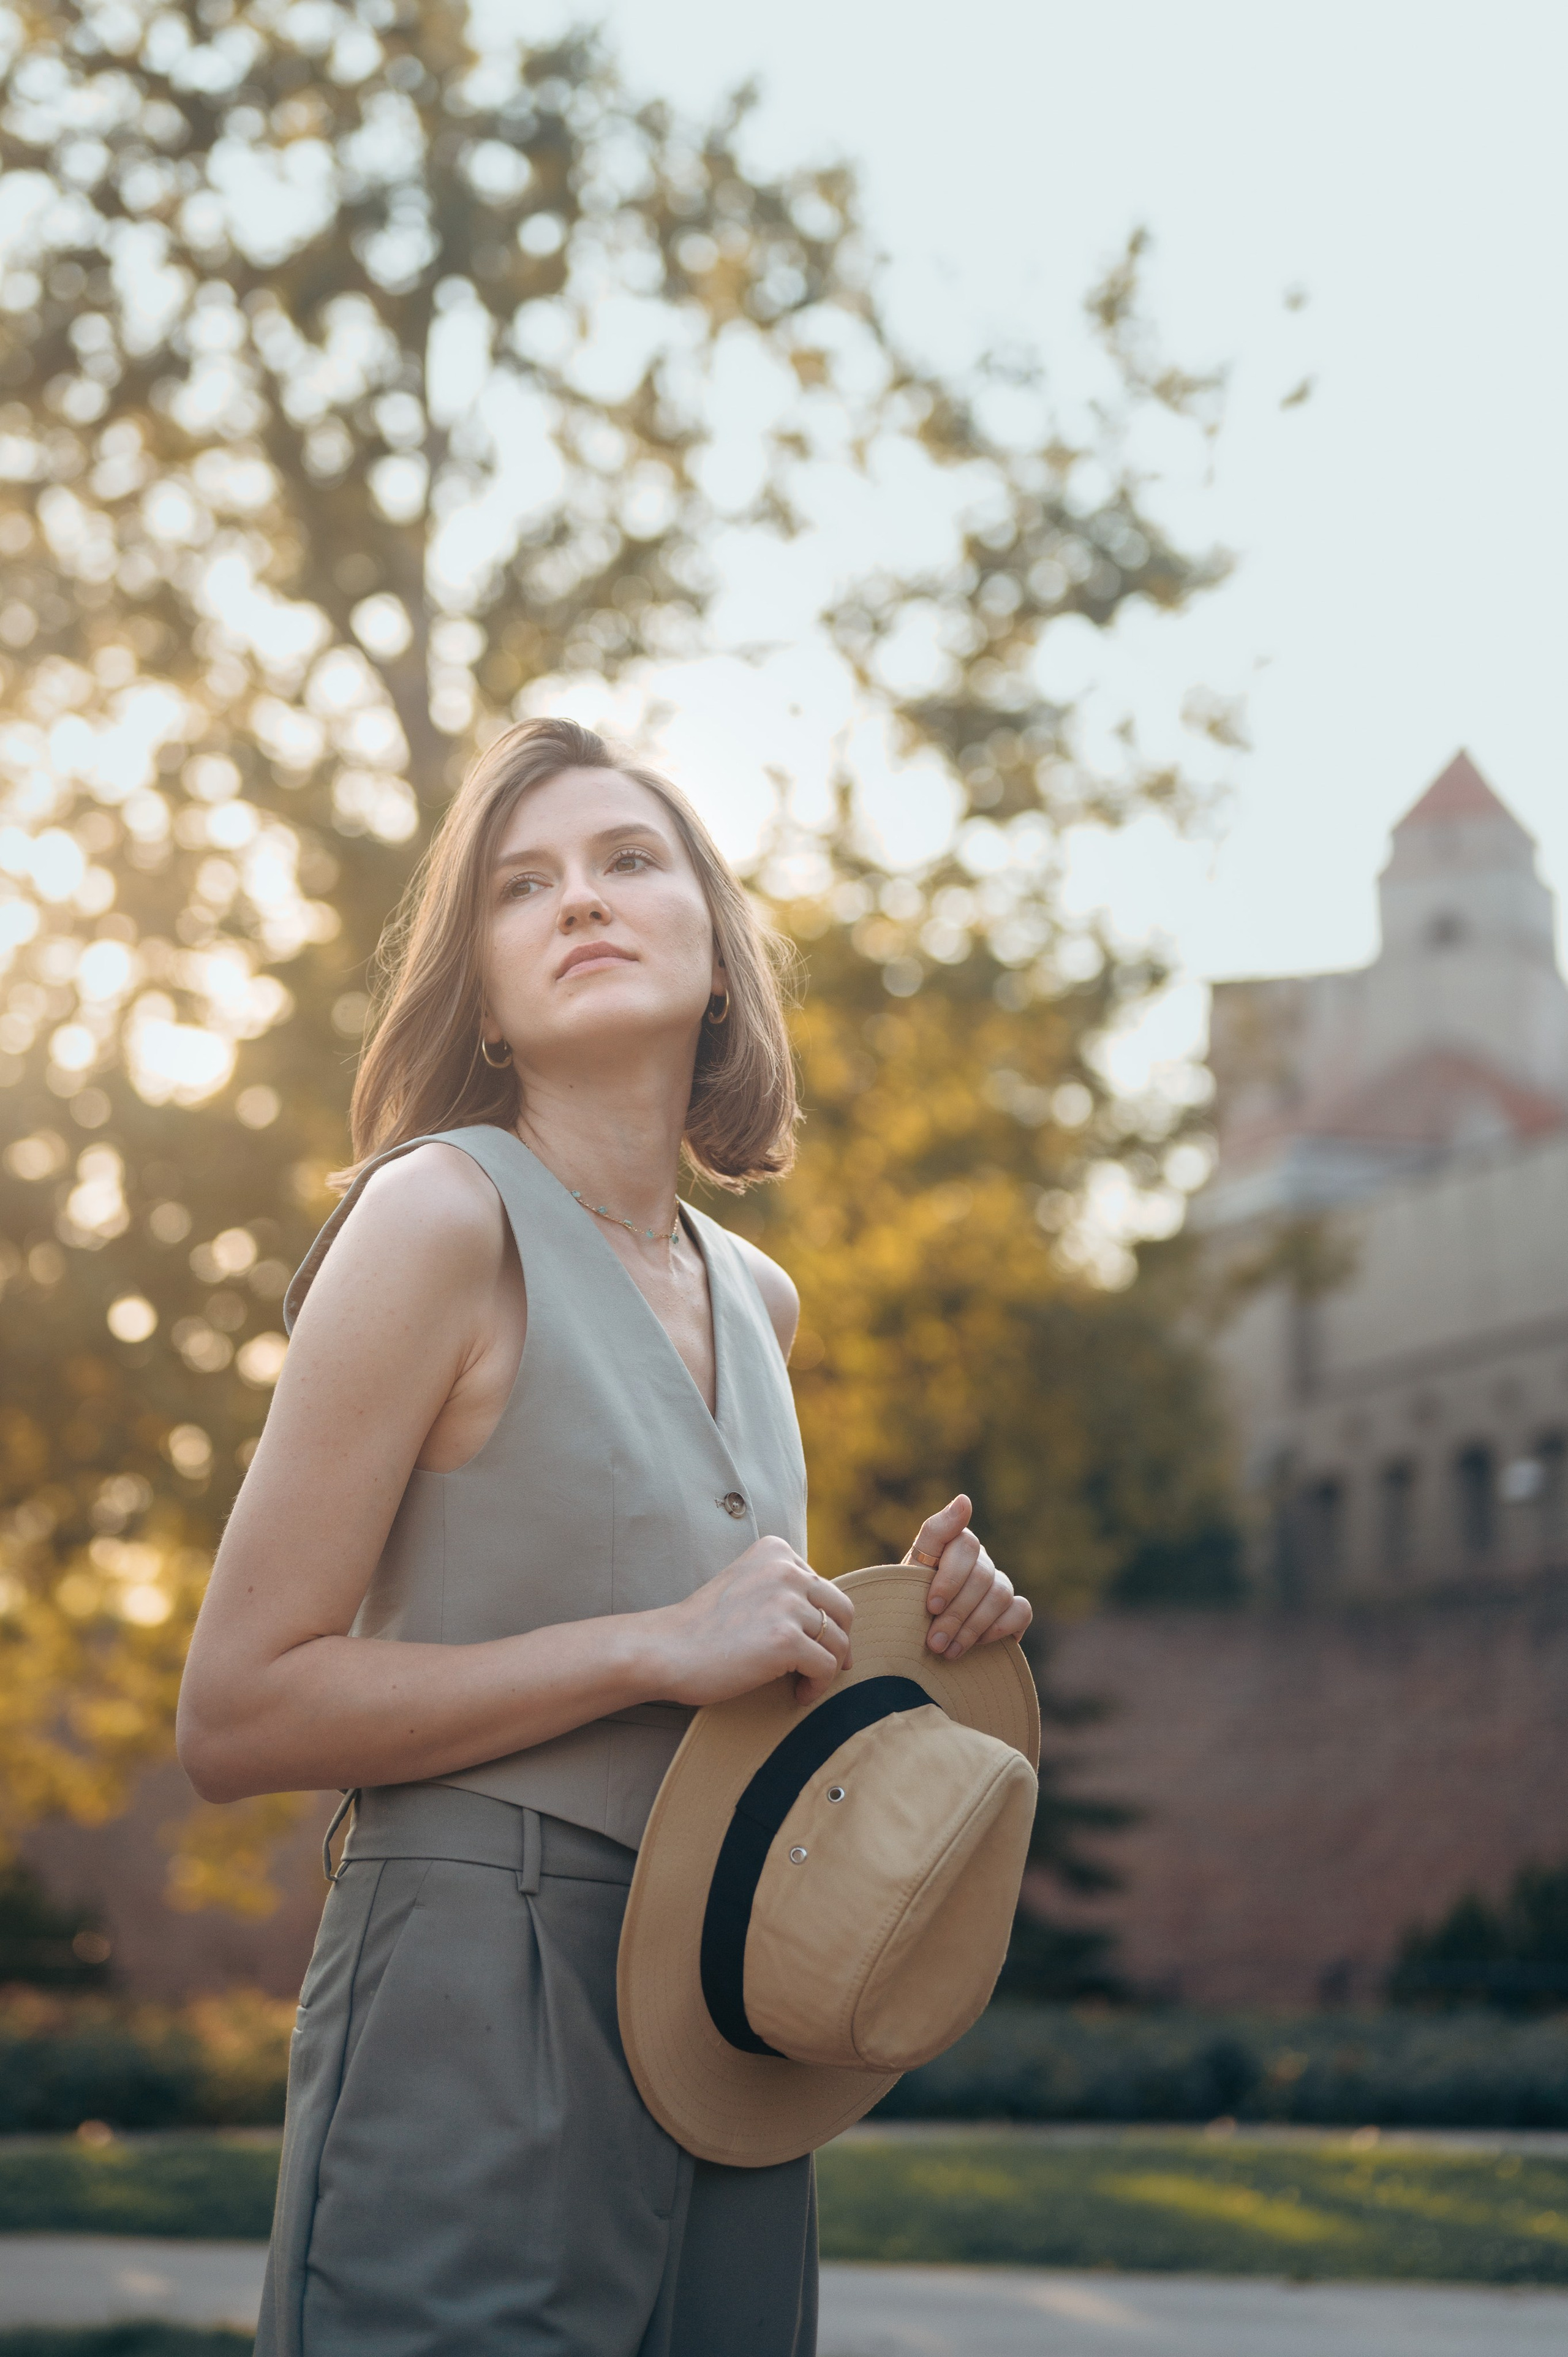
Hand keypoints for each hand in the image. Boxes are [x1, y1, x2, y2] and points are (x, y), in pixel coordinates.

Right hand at [649, 1537, 853, 1709]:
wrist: (666, 1651)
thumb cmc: (704, 1628)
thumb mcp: (747, 1586)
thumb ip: (783, 1589)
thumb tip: (836, 1621)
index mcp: (775, 1550)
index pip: (824, 1587)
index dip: (822, 1619)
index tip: (807, 1642)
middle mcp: (785, 1569)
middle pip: (842, 1610)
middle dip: (839, 1641)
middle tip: (824, 1665)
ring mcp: (786, 1604)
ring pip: (838, 1641)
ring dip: (826, 1668)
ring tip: (803, 1683)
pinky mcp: (786, 1640)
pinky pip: (826, 1667)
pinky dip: (818, 1686)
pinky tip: (798, 1695)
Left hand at [904, 1495, 1031, 1660]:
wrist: (915, 1637)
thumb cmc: (910, 1599)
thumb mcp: (910, 1567)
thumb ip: (936, 1532)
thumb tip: (965, 1499)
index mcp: (956, 1543)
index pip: (965, 1545)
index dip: (950, 1578)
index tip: (931, 1606)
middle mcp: (981, 1560)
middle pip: (981, 1577)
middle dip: (956, 1613)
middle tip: (934, 1642)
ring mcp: (999, 1583)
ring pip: (999, 1595)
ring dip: (972, 1628)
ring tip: (948, 1651)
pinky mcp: (1013, 1609)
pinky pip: (1021, 1611)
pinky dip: (999, 1629)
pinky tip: (978, 1645)